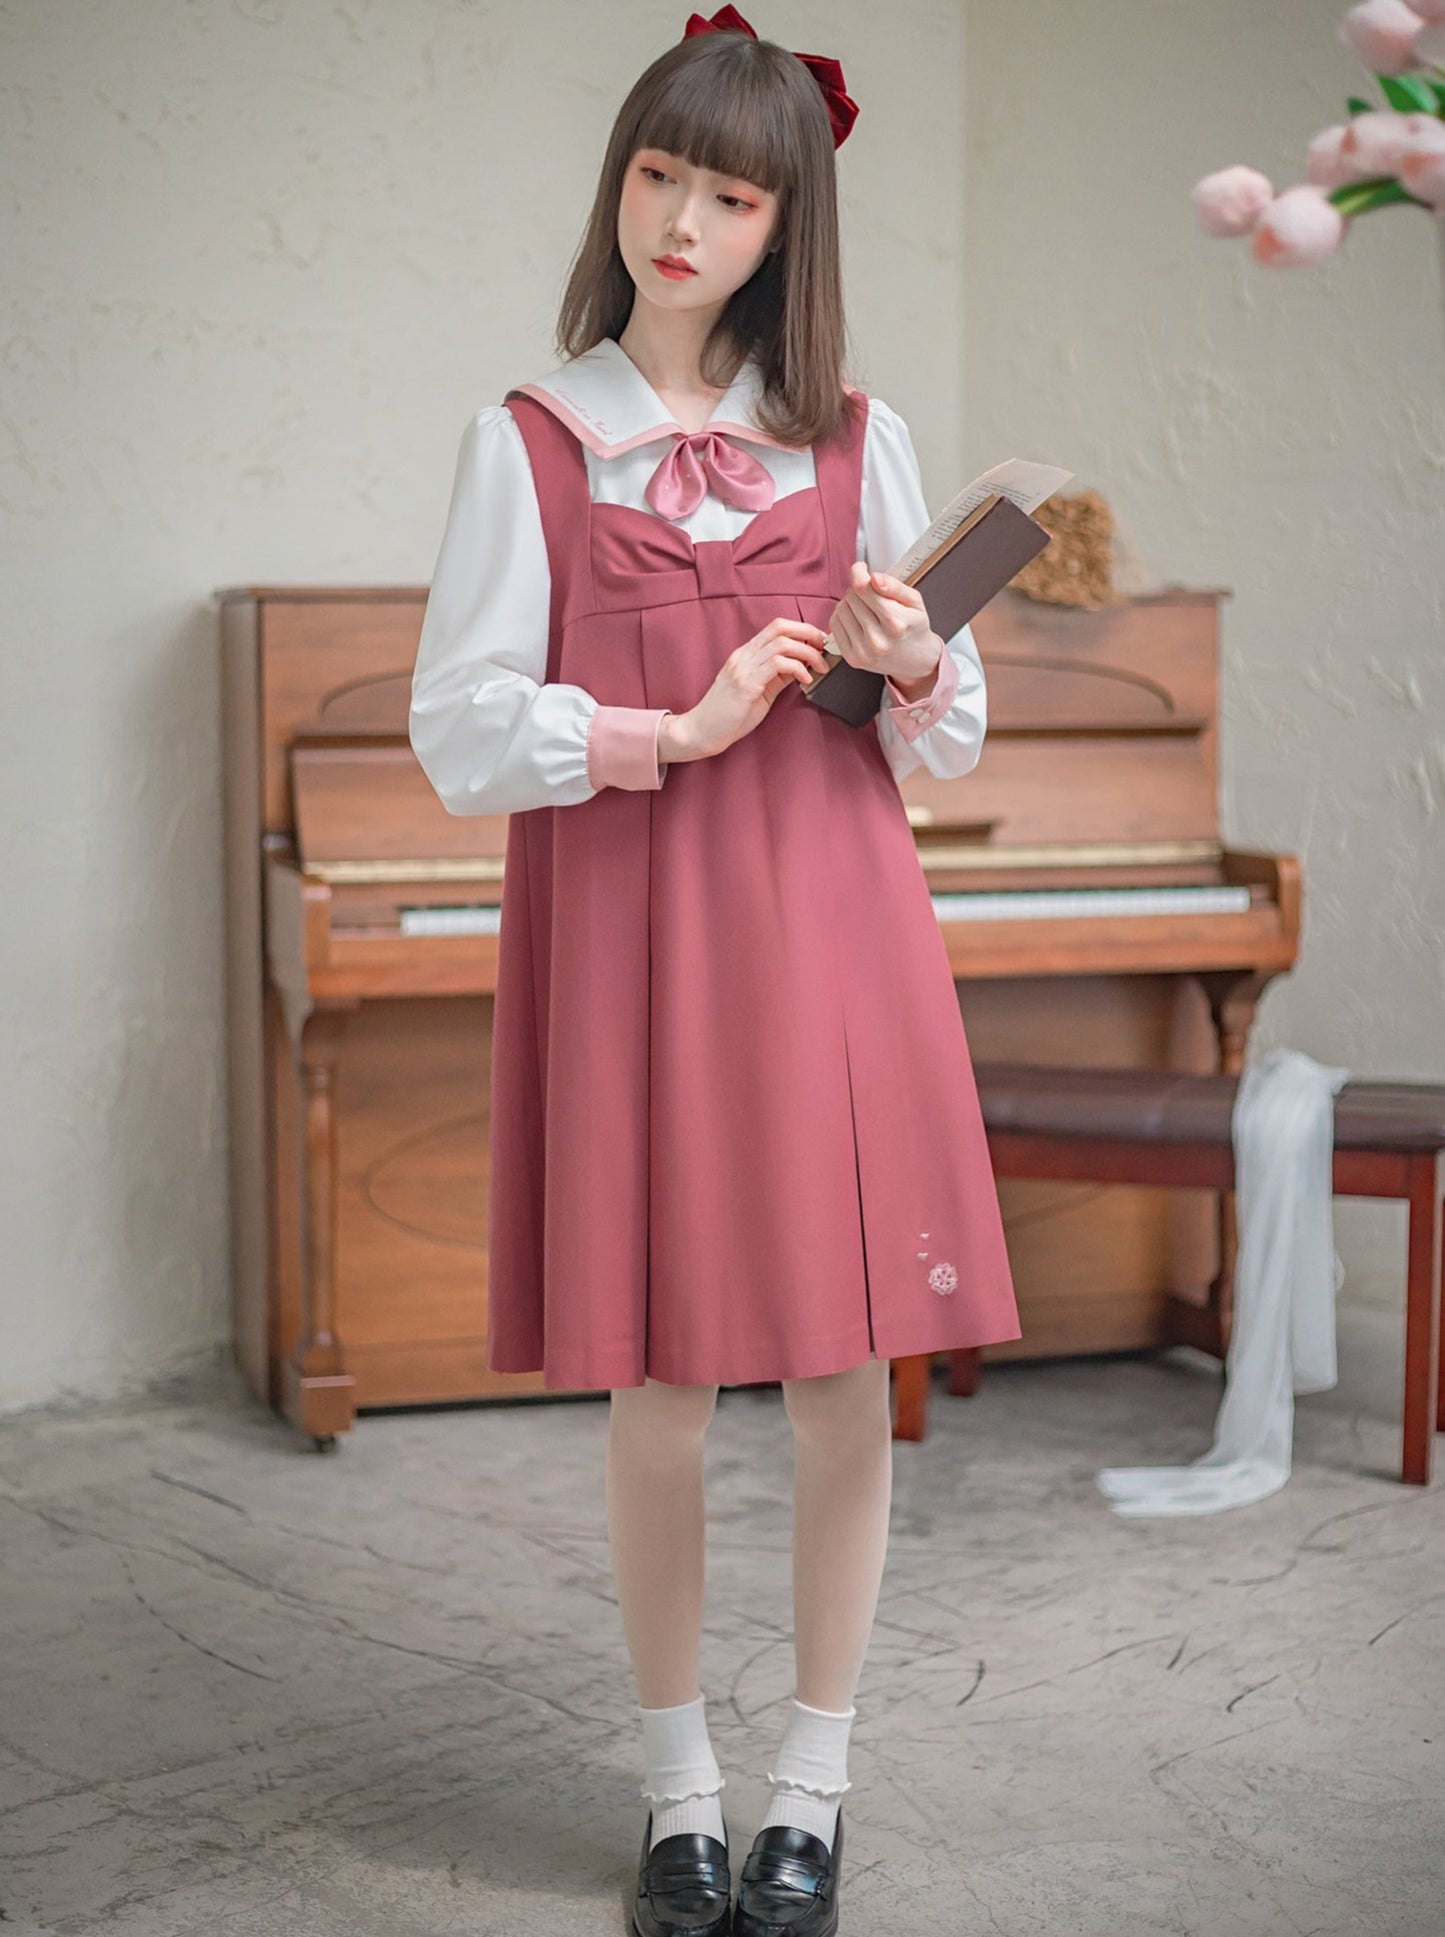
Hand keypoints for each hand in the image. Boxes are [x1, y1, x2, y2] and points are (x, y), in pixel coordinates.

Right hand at [659, 617, 829, 762]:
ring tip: (821, 667)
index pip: (776, 627)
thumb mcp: (758, 691)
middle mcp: (743, 656)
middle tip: (825, 647)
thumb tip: (802, 667)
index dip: (802, 629)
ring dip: (809, 652)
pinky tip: (806, 679)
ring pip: (782, 643)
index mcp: (745, 654)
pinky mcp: (746, 684)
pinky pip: (778, 664)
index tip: (819, 643)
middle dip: (809, 633)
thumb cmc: (729, 716)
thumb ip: (776, 677)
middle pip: (780, 627)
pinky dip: (798, 668)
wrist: (701, 732)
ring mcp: (743, 668)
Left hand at [828, 561, 942, 697]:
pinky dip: (843, 617)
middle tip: (870, 595)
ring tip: (865, 608)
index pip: (863, 588)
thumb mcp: (915, 602)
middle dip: (859, 589)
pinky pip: (835, 624)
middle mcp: (878, 639)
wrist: (915, 660)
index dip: (858, 572)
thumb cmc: (914, 627)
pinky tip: (856, 619)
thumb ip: (895, 587)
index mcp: (895, 623)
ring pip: (841, 609)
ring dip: (850, 603)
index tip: (861, 569)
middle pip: (851, 596)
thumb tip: (874, 578)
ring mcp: (863, 651)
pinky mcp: (852, 658)